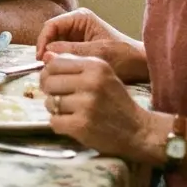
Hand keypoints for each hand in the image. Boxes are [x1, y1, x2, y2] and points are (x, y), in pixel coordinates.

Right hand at [36, 8, 146, 81]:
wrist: (141, 66)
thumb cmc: (124, 56)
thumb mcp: (97, 54)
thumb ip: (71, 51)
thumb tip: (45, 54)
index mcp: (80, 18)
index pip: (51, 26)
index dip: (43, 41)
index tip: (41, 59)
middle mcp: (76, 24)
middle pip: (51, 36)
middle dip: (47, 51)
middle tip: (46, 69)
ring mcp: (76, 36)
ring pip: (55, 46)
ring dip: (54, 58)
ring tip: (54, 73)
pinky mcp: (79, 48)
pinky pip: (63, 54)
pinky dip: (61, 63)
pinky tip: (63, 73)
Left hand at [40, 53, 164, 160]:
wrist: (140, 131)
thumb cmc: (116, 102)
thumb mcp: (102, 76)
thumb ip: (75, 65)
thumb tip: (46, 55)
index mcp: (96, 66)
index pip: (54, 64)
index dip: (48, 73)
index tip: (53, 82)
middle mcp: (91, 83)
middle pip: (48, 82)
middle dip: (50, 92)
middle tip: (60, 99)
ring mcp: (86, 105)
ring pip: (50, 103)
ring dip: (56, 110)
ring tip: (72, 112)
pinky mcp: (81, 125)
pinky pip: (54, 122)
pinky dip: (60, 125)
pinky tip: (74, 124)